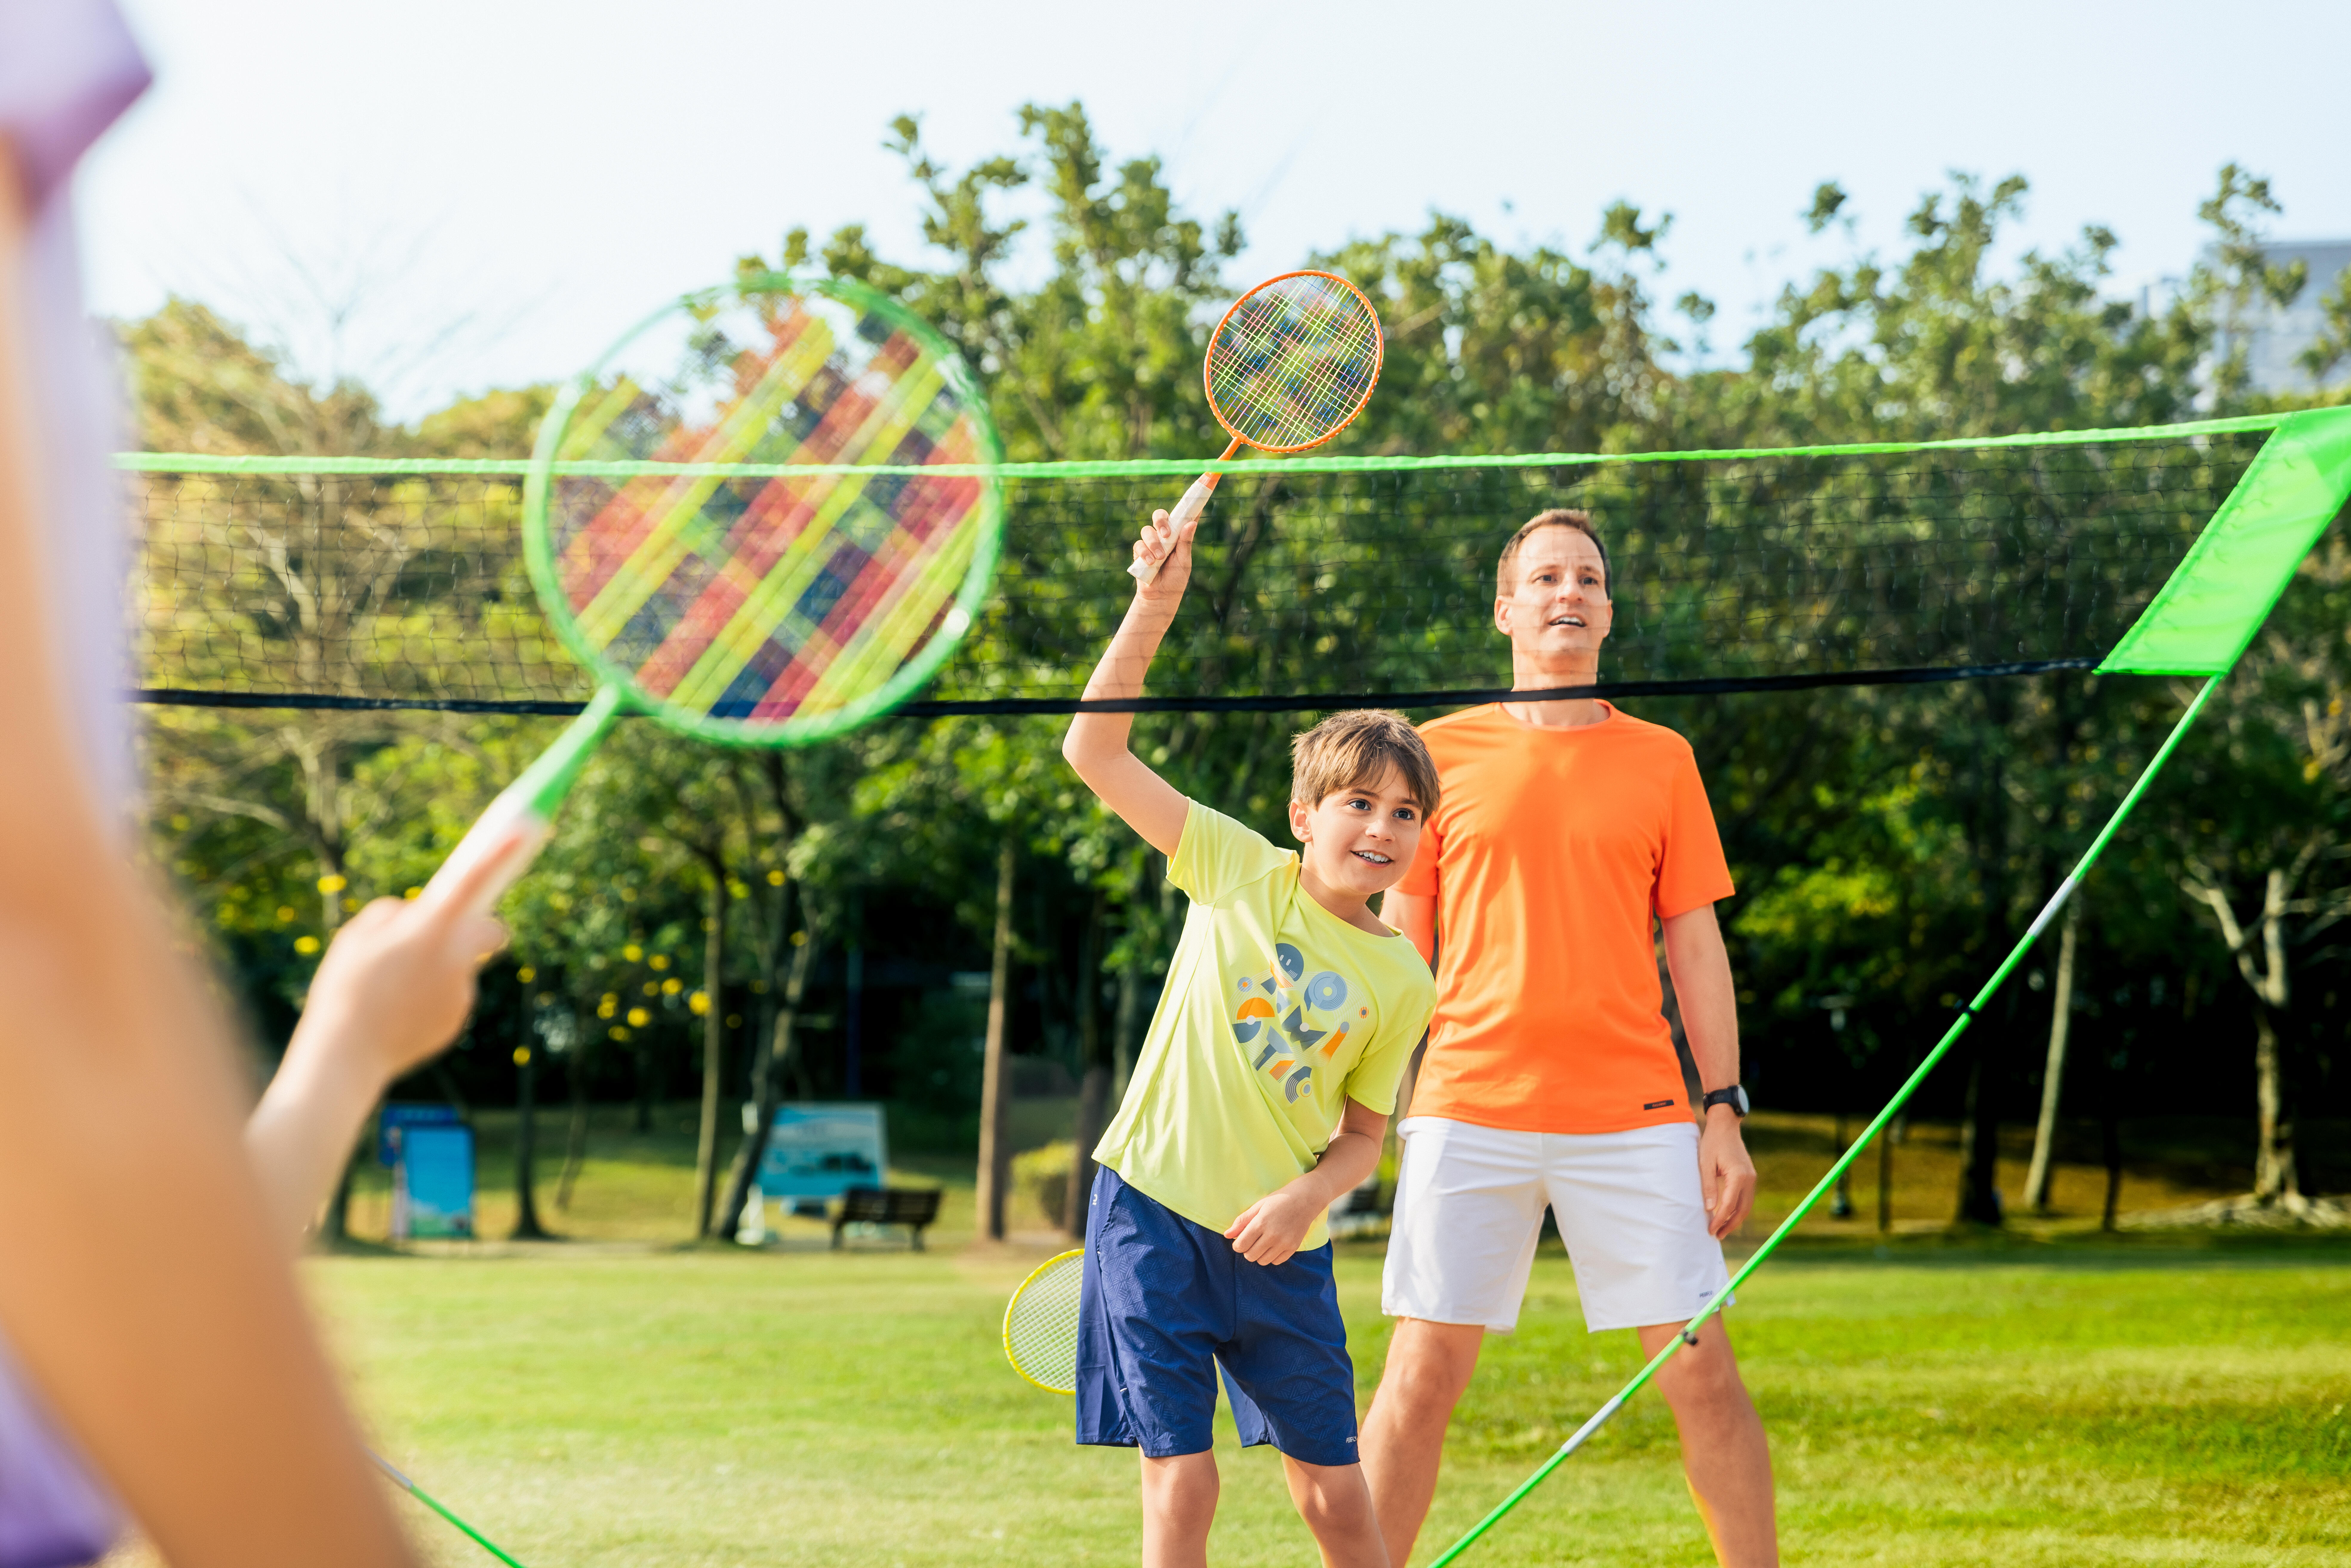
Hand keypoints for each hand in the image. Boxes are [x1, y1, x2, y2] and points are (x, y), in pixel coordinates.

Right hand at [289, 830, 520, 1089]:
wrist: (346, 1057)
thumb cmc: (346, 990)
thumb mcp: (356, 939)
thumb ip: (393, 915)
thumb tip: (418, 912)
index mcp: (429, 929)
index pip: (471, 881)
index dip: (501, 853)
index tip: (528, 829)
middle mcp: (456, 957)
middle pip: (489, 929)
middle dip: (476, 927)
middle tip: (439, 935)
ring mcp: (462, 991)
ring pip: (464, 965)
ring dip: (442, 967)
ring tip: (397, 988)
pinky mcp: (459, 1017)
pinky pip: (453, 995)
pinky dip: (434, 997)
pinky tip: (403, 1010)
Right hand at [1131, 503, 1196, 600]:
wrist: (1161, 596)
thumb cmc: (1176, 578)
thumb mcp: (1185, 561)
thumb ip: (1186, 542)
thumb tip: (1191, 523)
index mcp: (1178, 534)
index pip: (1183, 515)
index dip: (1189, 503)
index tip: (1197, 491)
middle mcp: (1164, 535)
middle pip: (1159, 516)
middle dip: (1161, 521)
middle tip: (1167, 535)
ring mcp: (1151, 543)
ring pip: (1147, 530)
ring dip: (1154, 543)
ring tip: (1160, 559)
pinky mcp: (1139, 552)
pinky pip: (1138, 544)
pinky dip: (1145, 552)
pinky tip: (1151, 562)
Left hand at [1223, 1185, 1320, 1264]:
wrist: (1305, 1200)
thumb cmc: (1278, 1200)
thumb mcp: (1258, 1206)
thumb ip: (1241, 1221)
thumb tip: (1227, 1235)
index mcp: (1261, 1223)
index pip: (1240, 1245)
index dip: (1237, 1244)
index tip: (1240, 1239)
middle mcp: (1272, 1235)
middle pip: (1250, 1256)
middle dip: (1247, 1250)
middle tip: (1252, 1240)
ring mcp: (1284, 1243)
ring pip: (1262, 1261)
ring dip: (1259, 1254)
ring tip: (1263, 1242)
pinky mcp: (1293, 1248)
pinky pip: (1276, 1262)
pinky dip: (1272, 1256)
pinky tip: (1273, 1245)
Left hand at [1698, 1108, 1756, 1238]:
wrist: (1725, 1126)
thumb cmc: (1712, 1142)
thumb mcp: (1704, 1163)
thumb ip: (1708, 1186)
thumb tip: (1710, 1209)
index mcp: (1738, 1175)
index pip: (1729, 1205)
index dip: (1720, 1220)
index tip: (1710, 1230)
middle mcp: (1749, 1178)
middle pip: (1742, 1210)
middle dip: (1730, 1224)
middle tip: (1716, 1235)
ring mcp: (1751, 1178)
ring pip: (1746, 1206)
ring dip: (1735, 1219)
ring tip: (1721, 1229)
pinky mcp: (1749, 1176)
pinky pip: (1745, 1198)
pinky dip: (1737, 1208)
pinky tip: (1727, 1214)